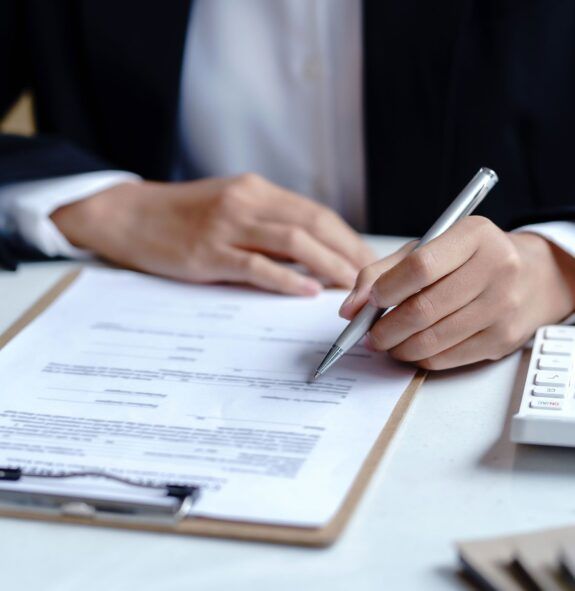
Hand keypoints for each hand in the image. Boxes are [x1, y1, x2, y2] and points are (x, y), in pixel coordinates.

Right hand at [51, 174, 374, 294]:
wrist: (129, 216)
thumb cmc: (184, 216)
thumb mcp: (231, 208)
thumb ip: (267, 224)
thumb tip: (311, 255)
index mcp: (257, 191)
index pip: (317, 213)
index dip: (348, 238)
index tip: (370, 260)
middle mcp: (248, 202)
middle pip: (314, 224)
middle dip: (349, 252)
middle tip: (374, 279)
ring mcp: (227, 226)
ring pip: (293, 242)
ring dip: (329, 265)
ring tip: (352, 288)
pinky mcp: (208, 253)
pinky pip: (257, 266)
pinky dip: (287, 279)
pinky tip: (308, 292)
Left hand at [339, 216, 574, 369]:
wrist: (531, 277)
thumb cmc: (469, 259)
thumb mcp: (429, 248)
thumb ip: (383, 271)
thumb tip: (350, 308)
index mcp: (474, 235)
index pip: (420, 267)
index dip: (387, 289)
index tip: (368, 303)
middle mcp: (496, 267)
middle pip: (424, 308)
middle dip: (386, 329)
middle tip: (369, 335)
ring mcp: (503, 306)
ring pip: (434, 338)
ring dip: (399, 347)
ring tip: (386, 343)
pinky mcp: (504, 338)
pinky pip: (449, 357)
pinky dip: (421, 358)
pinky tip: (411, 349)